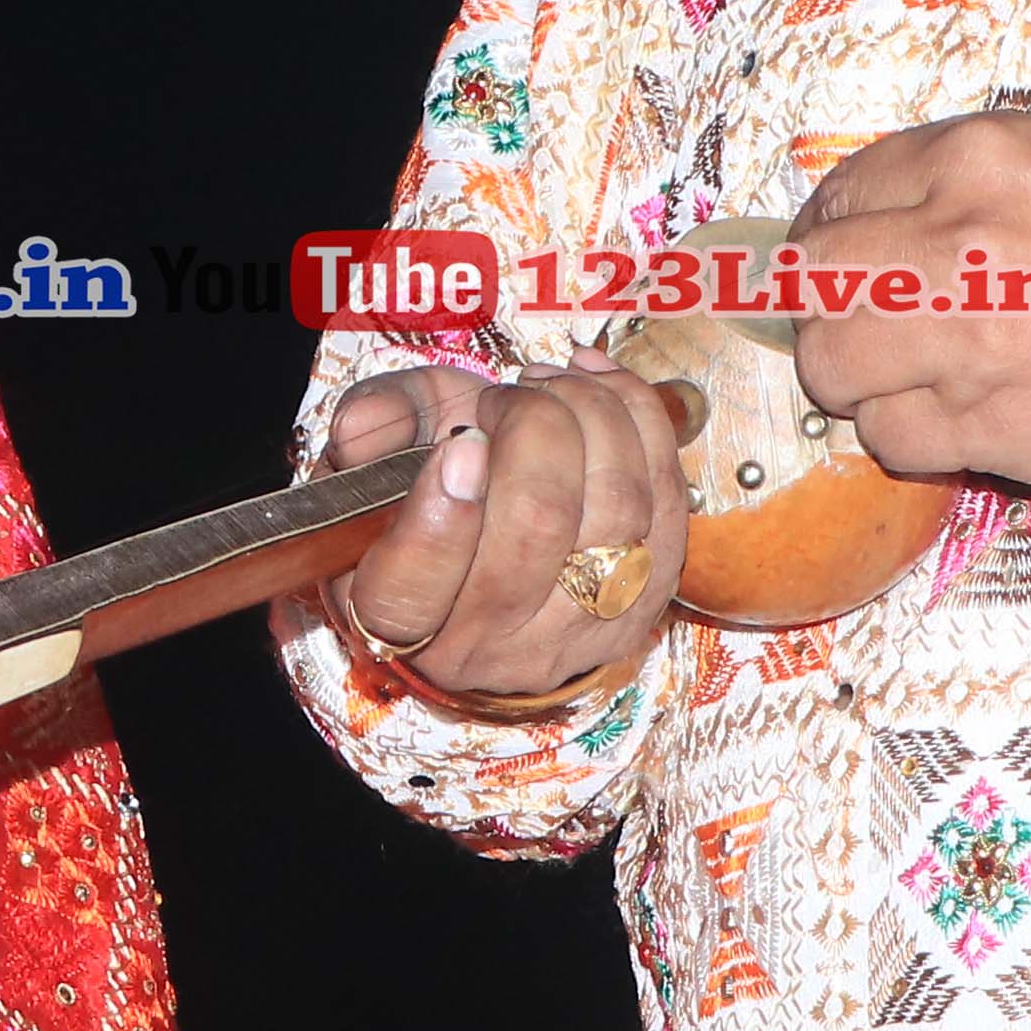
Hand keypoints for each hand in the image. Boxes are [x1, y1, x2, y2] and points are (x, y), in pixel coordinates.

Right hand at [314, 363, 692, 710]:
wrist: (489, 565)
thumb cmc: (421, 503)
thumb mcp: (370, 465)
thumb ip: (368, 429)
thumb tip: (364, 422)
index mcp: (396, 623)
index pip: (415, 586)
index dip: (442, 510)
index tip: (460, 443)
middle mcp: (489, 647)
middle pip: (537, 525)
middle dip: (532, 427)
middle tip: (504, 398)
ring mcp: (578, 632)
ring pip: (613, 507)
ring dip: (588, 414)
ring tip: (549, 386)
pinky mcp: (647, 601)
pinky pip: (666, 498)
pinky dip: (637, 418)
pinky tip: (595, 382)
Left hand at [789, 112, 1030, 496]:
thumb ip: (969, 188)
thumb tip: (870, 230)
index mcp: (982, 156)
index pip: (838, 195)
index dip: (832, 241)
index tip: (847, 270)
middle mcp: (961, 235)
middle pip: (811, 283)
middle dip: (827, 312)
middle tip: (871, 332)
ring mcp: (969, 334)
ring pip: (832, 367)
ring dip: (862, 384)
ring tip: (925, 381)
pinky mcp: (990, 423)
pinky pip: (891, 437)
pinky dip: (912, 439)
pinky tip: (971, 421)